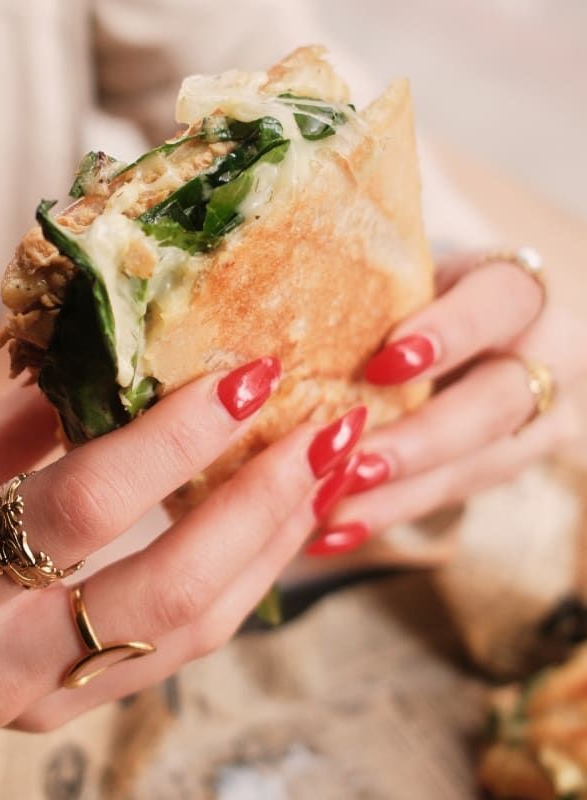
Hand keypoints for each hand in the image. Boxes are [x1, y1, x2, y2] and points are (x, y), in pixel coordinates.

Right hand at [0, 358, 366, 734]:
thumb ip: (34, 418)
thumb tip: (129, 360)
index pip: (87, 501)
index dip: (177, 436)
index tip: (249, 376)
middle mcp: (1, 653)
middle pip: (169, 586)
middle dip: (265, 504)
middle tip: (330, 433)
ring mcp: (42, 697)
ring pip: (192, 629)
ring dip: (274, 548)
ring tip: (328, 476)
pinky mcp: (70, 710)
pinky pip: (177, 649)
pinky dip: (240, 587)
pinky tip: (277, 531)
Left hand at [306, 251, 586, 554]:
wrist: (462, 329)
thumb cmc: (414, 295)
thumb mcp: (403, 281)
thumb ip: (369, 294)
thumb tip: (277, 322)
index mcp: (517, 294)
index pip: (503, 301)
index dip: (450, 332)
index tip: (385, 364)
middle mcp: (544, 358)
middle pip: (497, 403)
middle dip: (423, 437)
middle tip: (355, 462)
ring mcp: (536, 420)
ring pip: (478, 465)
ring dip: (400, 492)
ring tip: (333, 509)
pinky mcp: (506, 464)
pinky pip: (452, 497)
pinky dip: (390, 513)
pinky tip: (335, 530)